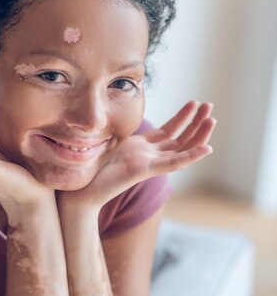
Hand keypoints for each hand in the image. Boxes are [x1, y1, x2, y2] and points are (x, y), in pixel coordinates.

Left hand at [58, 101, 215, 209]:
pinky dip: (191, 157)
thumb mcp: (108, 143)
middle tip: (210, 106)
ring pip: (182, 150)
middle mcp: (150, 156)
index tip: (194, 103)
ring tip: (212, 120)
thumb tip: (111, 112)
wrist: (83, 191)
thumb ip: (118, 132)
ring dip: (199, 136)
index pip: (169, 132)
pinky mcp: (146, 171)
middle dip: (196, 122)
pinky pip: (173, 164)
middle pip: (181, 139)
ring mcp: (150, 165)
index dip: (183, 118)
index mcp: (143, 149)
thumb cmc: (93, 169)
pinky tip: (207, 149)